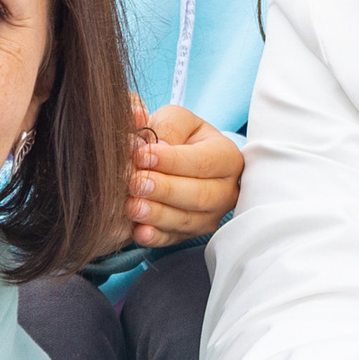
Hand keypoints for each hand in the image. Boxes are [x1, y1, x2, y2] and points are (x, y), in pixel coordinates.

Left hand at [128, 97, 242, 246]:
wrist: (174, 161)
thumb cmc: (177, 136)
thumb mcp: (175, 120)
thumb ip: (163, 124)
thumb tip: (142, 129)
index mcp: (227, 156)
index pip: (202, 162)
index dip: (171, 160)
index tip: (142, 155)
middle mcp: (226, 190)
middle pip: (200, 195)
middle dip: (165, 190)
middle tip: (135, 182)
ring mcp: (211, 215)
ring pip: (188, 220)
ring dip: (158, 215)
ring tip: (132, 206)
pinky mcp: (192, 233)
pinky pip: (175, 239)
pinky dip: (156, 236)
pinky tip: (138, 231)